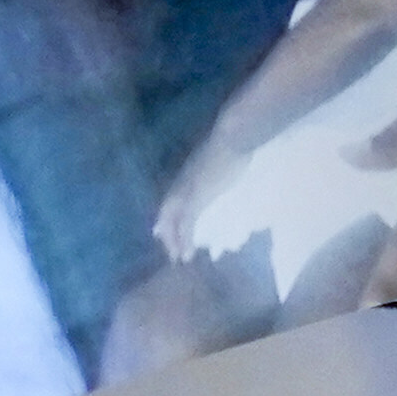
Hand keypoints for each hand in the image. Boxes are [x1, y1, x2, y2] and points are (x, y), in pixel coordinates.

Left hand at [150, 148, 238, 263]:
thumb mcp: (218, 157)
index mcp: (187, 174)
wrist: (234, 137)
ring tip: (178, 258)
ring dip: (174, 241)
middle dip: (167, 233)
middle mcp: (182, 184)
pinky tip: (188, 253)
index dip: (167, 216)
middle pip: (167, 213)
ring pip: (173, 221)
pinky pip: (187, 224)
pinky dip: (185, 240)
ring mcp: (187, 191)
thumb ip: (213, 167)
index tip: (162, 231)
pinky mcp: (197, 198)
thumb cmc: (232, 142)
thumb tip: (219, 172)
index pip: (171, 200)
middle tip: (170, 251)